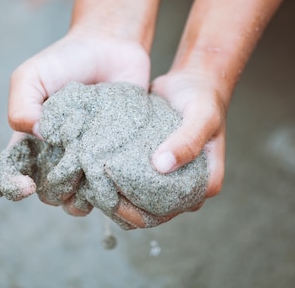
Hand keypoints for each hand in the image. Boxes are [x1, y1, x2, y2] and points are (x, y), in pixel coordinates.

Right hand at [7, 30, 150, 214]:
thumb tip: (39, 139)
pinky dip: (111, 189)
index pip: (10, 176)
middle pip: (48, 194)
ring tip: (91, 178)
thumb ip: (21, 107)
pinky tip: (113, 174)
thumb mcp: (30, 76)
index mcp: (30, 141)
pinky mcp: (115, 157)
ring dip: (81, 198)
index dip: (12, 187)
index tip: (26, 186)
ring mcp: (88, 159)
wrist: (111, 47)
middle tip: (68, 170)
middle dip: (54, 192)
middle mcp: (58, 156)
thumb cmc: (65, 60)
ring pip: (78, 199)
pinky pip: (111, 186)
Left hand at [102, 68, 227, 228]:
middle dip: (121, 207)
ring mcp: (166, 177)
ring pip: (137, 200)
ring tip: (91, 181)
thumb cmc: (202, 98)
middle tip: (95, 190)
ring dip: (114, 195)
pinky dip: (113, 179)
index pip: (168, 212)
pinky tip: (93, 170)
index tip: (114, 195)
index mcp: (203, 185)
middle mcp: (184, 187)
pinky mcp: (149, 165)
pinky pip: (131, 180)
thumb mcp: (202, 116)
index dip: (139, 212)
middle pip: (149, 213)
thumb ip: (187, 140)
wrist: (193, 80)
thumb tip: (162, 166)